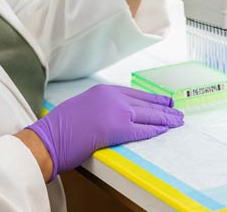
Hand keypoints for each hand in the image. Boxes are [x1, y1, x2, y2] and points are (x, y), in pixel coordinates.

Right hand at [25, 84, 182, 181]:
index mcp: (103, 90)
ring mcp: (115, 111)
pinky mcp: (117, 128)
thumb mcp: (82, 106)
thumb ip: (100, 106)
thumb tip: (114, 115)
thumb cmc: (61, 126)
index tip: (163, 101)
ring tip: (177, 121)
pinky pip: (142, 129)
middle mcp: (111, 96)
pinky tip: (164, 130)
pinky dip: (155, 130)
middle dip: (163, 107)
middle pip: (145, 102)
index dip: (151, 98)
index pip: (134, 93)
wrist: (49, 136)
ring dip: (165, 119)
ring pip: (148, 114)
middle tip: (177, 110)